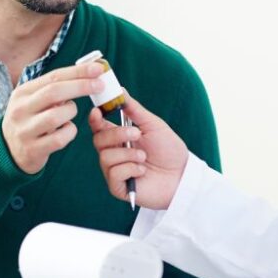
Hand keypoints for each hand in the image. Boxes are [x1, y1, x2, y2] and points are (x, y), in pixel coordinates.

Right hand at [3, 63, 104, 174]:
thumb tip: (87, 74)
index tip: (97, 68)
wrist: (8, 152)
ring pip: (56, 116)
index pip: (53, 77)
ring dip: (71, 112)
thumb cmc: (30, 121)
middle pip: (54, 92)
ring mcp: (25, 130)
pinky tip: (66, 131)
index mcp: (22, 93)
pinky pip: (60, 139)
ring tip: (69, 114)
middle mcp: (20, 110)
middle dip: (80, 86)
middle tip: (100, 86)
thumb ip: (54, 89)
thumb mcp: (34, 101)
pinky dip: (69, 132)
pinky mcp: (32, 150)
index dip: (78, 72)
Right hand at [88, 93, 188, 209]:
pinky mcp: (118, 187)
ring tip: (144, 157)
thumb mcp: (153, 125)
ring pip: (105, 157)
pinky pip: (113, 174)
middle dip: (117, 134)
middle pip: (98, 140)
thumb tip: (121, 90)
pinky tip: (142, 171)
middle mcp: (114, 153)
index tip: (97, 112)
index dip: (95, 119)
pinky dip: (130, 169)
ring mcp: (114, 171)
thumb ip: (134, 109)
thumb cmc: (169, 150)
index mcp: (119, 138)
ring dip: (128, 154)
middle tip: (137, 134)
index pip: (98, 127)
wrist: (182, 175)